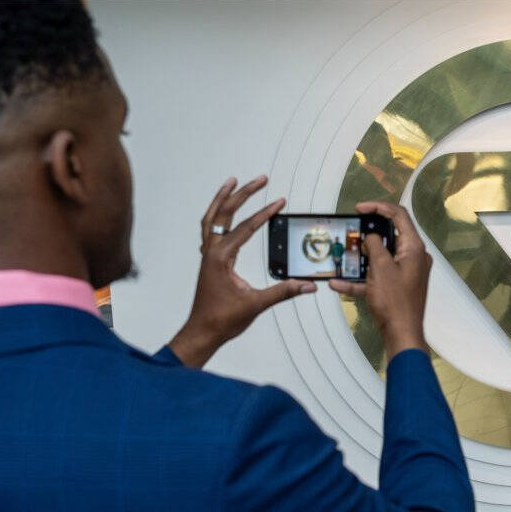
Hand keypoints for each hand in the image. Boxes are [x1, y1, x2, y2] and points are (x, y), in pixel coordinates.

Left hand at [169, 176, 315, 367]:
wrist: (202, 331)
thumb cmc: (222, 319)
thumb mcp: (256, 304)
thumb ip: (283, 292)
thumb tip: (307, 286)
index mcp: (220, 257)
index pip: (245, 228)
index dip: (264, 213)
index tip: (279, 202)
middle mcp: (211, 251)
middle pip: (225, 213)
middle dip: (242, 194)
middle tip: (260, 179)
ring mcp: (208, 255)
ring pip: (212, 218)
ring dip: (222, 199)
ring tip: (233, 182)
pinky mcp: (209, 261)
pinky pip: (210, 230)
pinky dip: (217, 216)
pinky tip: (224, 213)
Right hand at [328, 202, 430, 359]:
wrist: (402, 334)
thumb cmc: (395, 302)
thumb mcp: (380, 268)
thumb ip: (374, 246)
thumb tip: (371, 238)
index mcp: (414, 248)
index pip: (399, 215)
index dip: (378, 207)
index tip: (359, 209)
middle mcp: (413, 257)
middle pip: (389, 236)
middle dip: (366, 236)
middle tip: (350, 235)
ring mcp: (406, 273)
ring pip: (380, 258)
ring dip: (361, 259)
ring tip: (343, 258)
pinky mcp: (397, 287)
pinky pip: (377, 278)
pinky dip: (360, 279)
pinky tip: (338, 283)